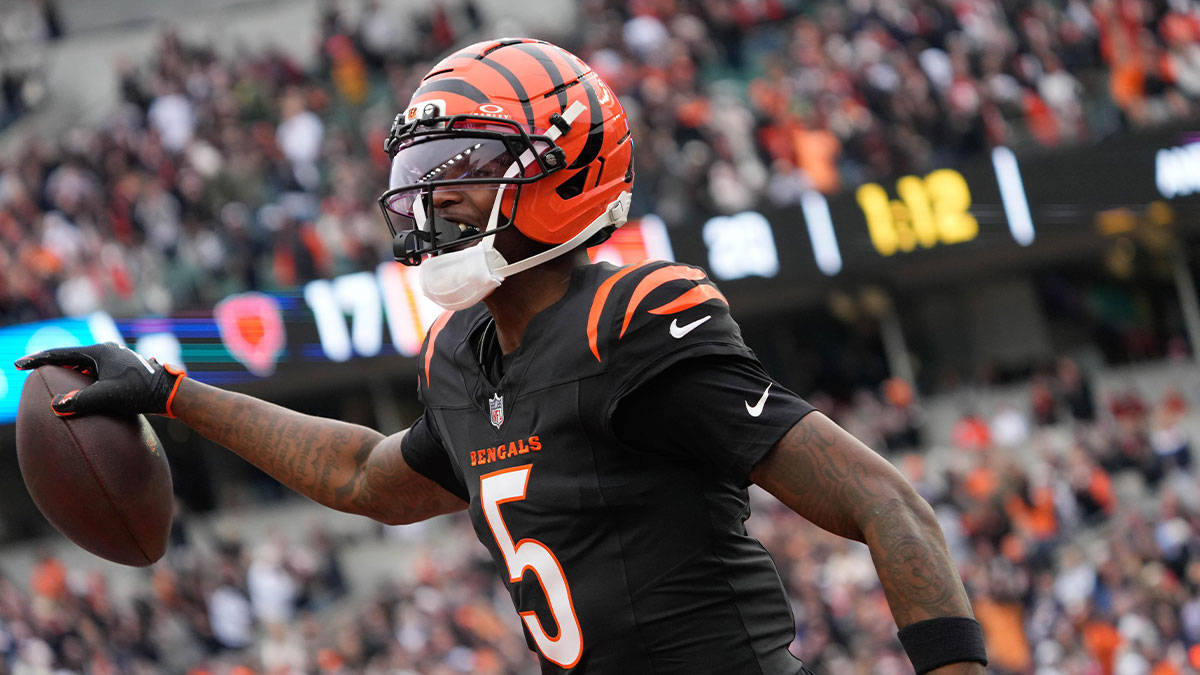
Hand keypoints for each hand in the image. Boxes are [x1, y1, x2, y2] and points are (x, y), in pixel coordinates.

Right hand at [15, 343, 185, 416]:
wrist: (171, 393)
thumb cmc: (141, 393)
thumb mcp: (109, 397)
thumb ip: (81, 400)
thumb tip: (55, 406)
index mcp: (100, 352)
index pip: (62, 354)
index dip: (39, 360)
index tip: (20, 364)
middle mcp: (108, 351)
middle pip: (71, 356)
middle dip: (50, 362)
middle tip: (30, 369)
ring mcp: (117, 360)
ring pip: (84, 364)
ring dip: (67, 370)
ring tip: (50, 378)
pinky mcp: (123, 370)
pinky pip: (95, 372)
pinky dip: (81, 378)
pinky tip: (78, 387)